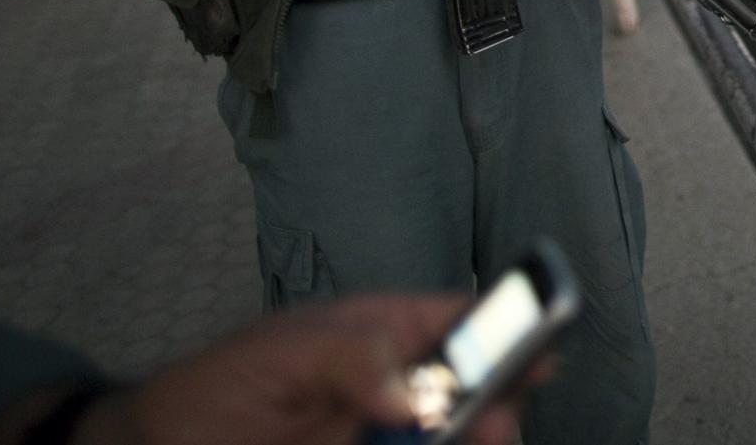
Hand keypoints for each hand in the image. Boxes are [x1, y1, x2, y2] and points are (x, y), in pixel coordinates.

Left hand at [63, 295, 530, 444]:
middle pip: (478, 398)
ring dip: (470, 441)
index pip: (465, 323)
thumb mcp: (284, 352)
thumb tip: (416, 395)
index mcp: (387, 336)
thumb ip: (353, 355)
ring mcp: (385, 444)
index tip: (538, 356)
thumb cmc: (217, 387)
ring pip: (454, 441)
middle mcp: (400, 393)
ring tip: (472, 444)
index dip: (511, 331)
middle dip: (497, 412)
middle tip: (490, 430)